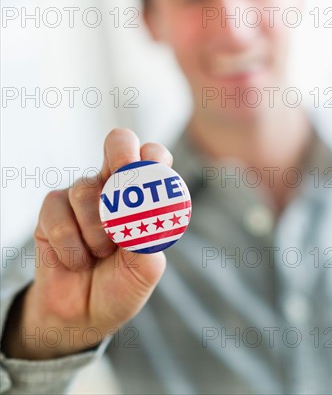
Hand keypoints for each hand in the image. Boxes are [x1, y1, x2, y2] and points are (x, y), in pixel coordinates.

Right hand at [3, 128, 170, 358]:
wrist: (84, 315)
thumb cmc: (121, 285)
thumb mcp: (145, 269)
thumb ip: (148, 238)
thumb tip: (147, 209)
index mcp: (143, 195)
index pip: (153, 156)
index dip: (153, 157)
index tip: (151, 172)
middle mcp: (113, 186)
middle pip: (118, 143)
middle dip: (122, 156)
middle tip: (123, 183)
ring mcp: (82, 195)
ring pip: (86, 191)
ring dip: (96, 232)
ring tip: (99, 255)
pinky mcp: (52, 210)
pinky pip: (59, 217)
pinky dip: (71, 247)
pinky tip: (76, 261)